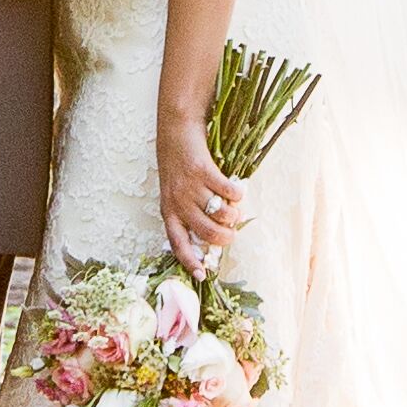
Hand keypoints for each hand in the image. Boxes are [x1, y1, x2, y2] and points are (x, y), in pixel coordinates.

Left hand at [159, 108, 242, 261]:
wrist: (175, 131)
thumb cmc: (177, 166)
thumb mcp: (174, 193)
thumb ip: (188, 213)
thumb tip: (215, 236)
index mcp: (168, 211)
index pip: (177, 244)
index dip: (190, 262)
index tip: (202, 276)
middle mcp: (178, 202)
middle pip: (208, 233)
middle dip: (226, 238)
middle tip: (231, 232)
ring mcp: (190, 187)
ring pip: (221, 214)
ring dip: (233, 215)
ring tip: (234, 210)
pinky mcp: (204, 171)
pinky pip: (229, 192)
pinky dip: (237, 194)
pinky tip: (236, 190)